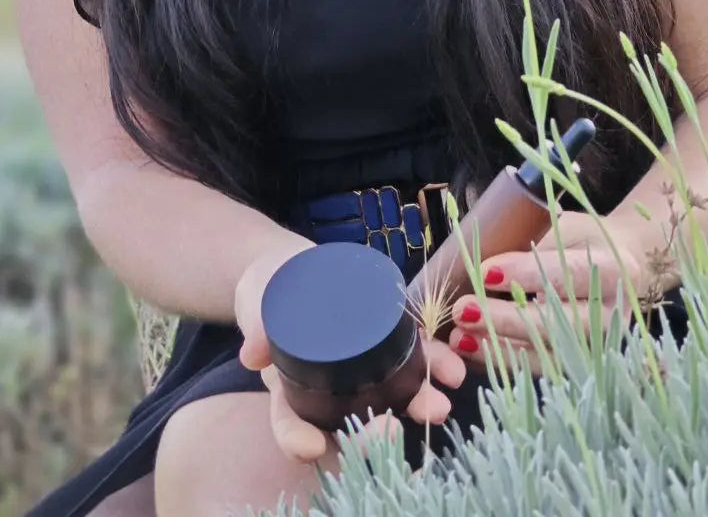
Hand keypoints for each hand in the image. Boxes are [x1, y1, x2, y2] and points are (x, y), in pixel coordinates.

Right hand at [234, 242, 468, 463]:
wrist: (291, 261)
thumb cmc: (269, 283)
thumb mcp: (256, 295)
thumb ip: (256, 321)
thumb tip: (253, 354)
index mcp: (288, 383)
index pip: (291, 420)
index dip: (298, 439)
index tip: (313, 446)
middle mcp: (326, 386)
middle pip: (348, 422)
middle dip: (373, 434)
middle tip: (392, 429)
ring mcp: (358, 367)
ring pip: (386, 397)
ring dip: (415, 402)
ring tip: (439, 403)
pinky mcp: (384, 342)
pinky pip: (409, 361)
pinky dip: (432, 367)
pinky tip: (454, 370)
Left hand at [447, 212, 649, 377]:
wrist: (619, 266)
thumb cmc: (580, 240)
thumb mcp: (562, 226)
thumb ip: (530, 242)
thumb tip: (477, 260)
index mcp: (611, 270)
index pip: (567, 273)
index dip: (525, 273)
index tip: (485, 272)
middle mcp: (609, 315)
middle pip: (556, 323)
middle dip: (505, 319)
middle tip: (463, 310)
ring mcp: (597, 346)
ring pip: (545, 354)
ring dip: (498, 347)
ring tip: (460, 338)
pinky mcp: (580, 364)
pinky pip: (539, 368)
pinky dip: (503, 361)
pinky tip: (473, 352)